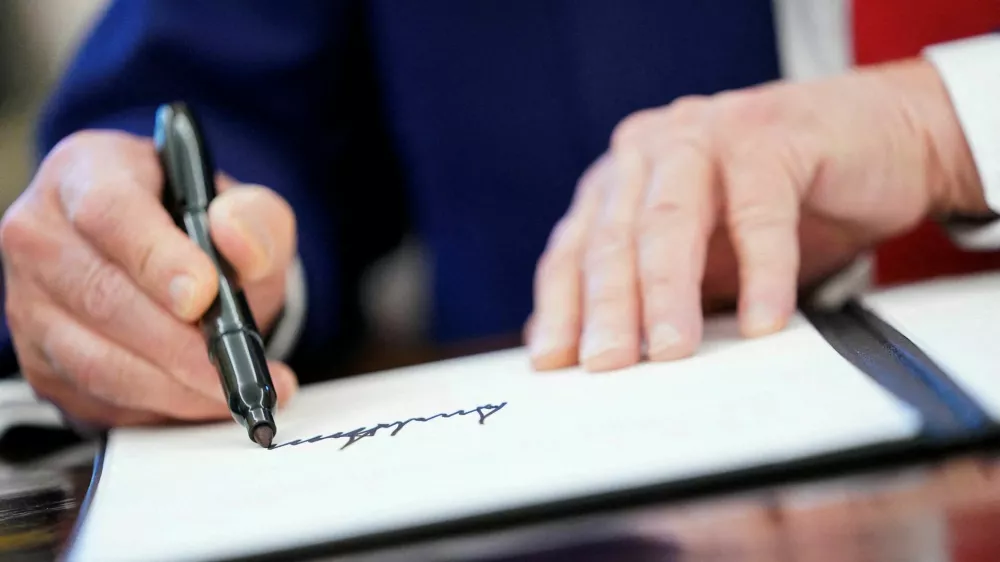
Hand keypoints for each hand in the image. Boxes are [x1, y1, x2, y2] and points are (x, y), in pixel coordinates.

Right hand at [0, 131, 298, 427]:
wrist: (170, 261)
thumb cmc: (200, 228)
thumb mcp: (243, 208)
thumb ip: (254, 218)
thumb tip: (237, 240)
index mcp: (87, 173)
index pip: (109, 213)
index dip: (157, 258)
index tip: (205, 295)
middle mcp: (42, 233)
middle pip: (102, 297)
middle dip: (180, 343)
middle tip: (240, 365)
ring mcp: (31, 301)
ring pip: (96, 359)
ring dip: (174, 386)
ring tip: (234, 390)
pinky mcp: (40, 358)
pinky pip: (96, 396)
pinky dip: (157, 407)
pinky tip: (200, 401)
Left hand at [529, 58, 988, 371]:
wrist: (877, 139)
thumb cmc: (780, 205)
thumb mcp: (703, 256)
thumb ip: (649, 292)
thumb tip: (585, 353)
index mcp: (620, 180)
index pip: (574, 250)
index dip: (561, 308)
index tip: (553, 364)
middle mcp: (650, 151)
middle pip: (615, 239)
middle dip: (606, 308)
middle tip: (605, 364)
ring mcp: (705, 134)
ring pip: (670, 221)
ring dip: (667, 290)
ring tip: (671, 351)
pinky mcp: (770, 135)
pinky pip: (759, 211)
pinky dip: (761, 270)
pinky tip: (762, 321)